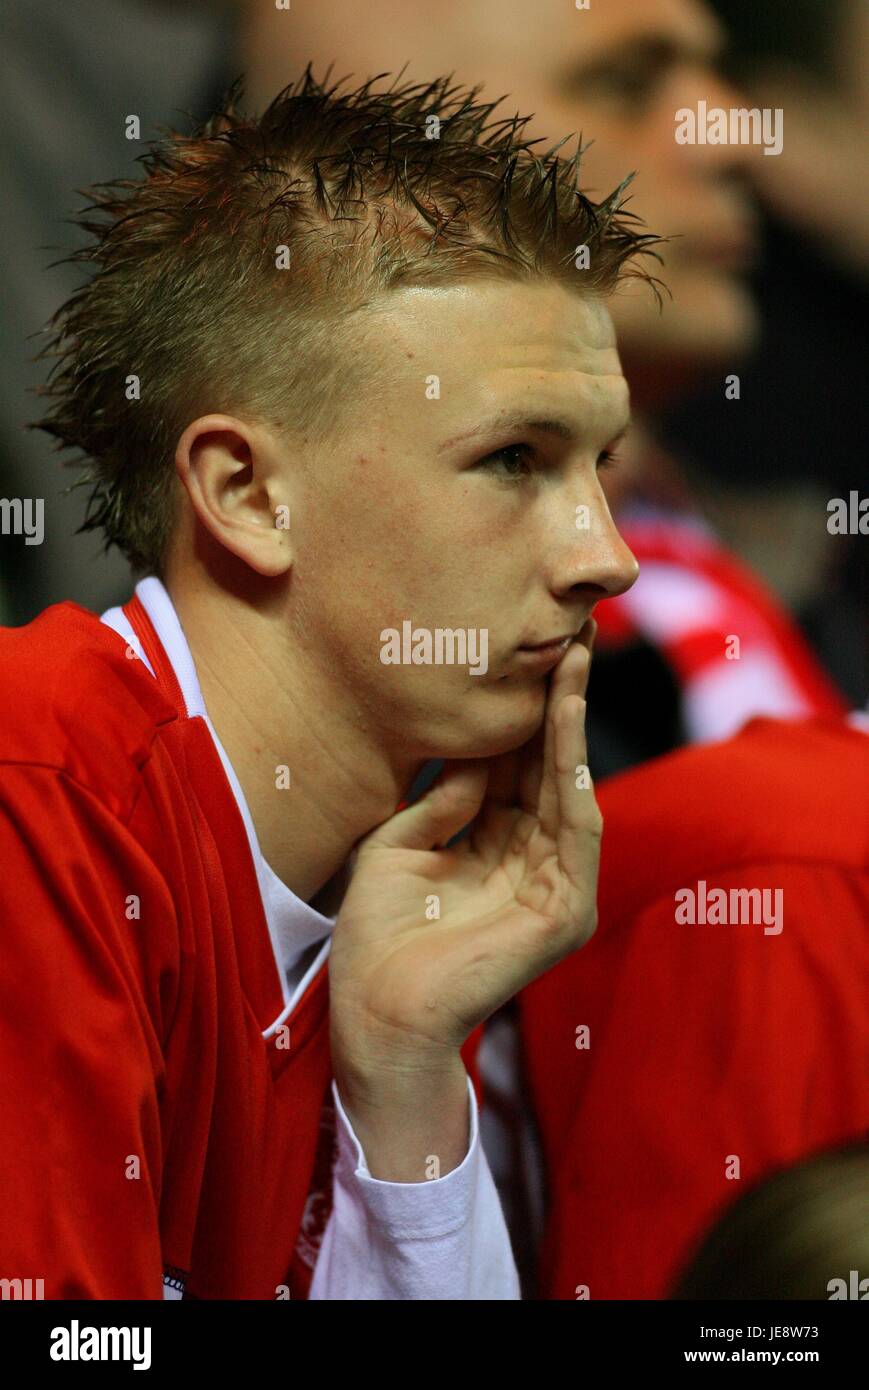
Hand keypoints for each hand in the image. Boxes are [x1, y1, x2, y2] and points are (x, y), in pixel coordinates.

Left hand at [328, 617, 601, 1089]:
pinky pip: (574, 830)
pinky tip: (564, 726)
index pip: (519, 766)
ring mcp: (555, 888)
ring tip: (570, 664)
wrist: (373, 1011)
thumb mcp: (400, 845)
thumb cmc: (378, 936)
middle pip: (550, 768)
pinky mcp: (565, 913)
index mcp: (494, 846)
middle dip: (560, 702)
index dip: (524, 710)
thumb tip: (473, 750)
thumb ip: (441, 799)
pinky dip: (572, 775)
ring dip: (571, 725)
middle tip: (570, 635)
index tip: (528, 650)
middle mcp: (532, 861)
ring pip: (568, 789)